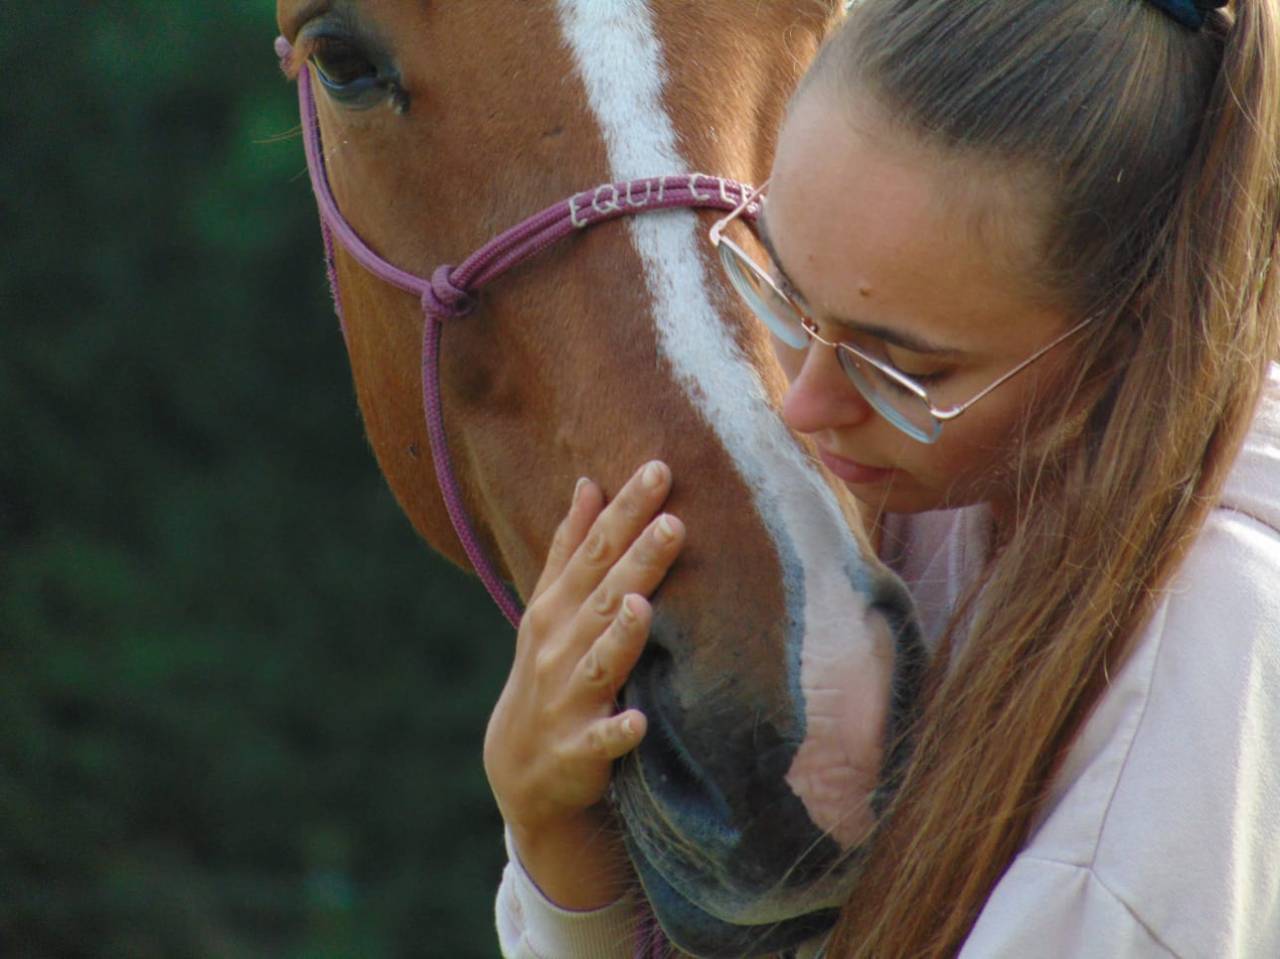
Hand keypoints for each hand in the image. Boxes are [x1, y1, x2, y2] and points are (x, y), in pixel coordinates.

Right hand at [483, 460, 685, 906]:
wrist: (521, 767)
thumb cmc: (548, 669)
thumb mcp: (552, 606)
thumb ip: (571, 546)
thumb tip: (588, 482)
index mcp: (558, 608)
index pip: (595, 550)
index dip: (625, 511)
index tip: (659, 470)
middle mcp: (560, 647)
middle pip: (604, 597)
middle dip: (636, 560)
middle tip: (672, 522)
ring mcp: (567, 698)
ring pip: (600, 662)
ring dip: (621, 636)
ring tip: (642, 605)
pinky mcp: (578, 750)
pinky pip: (601, 740)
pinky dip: (617, 731)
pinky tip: (638, 721)